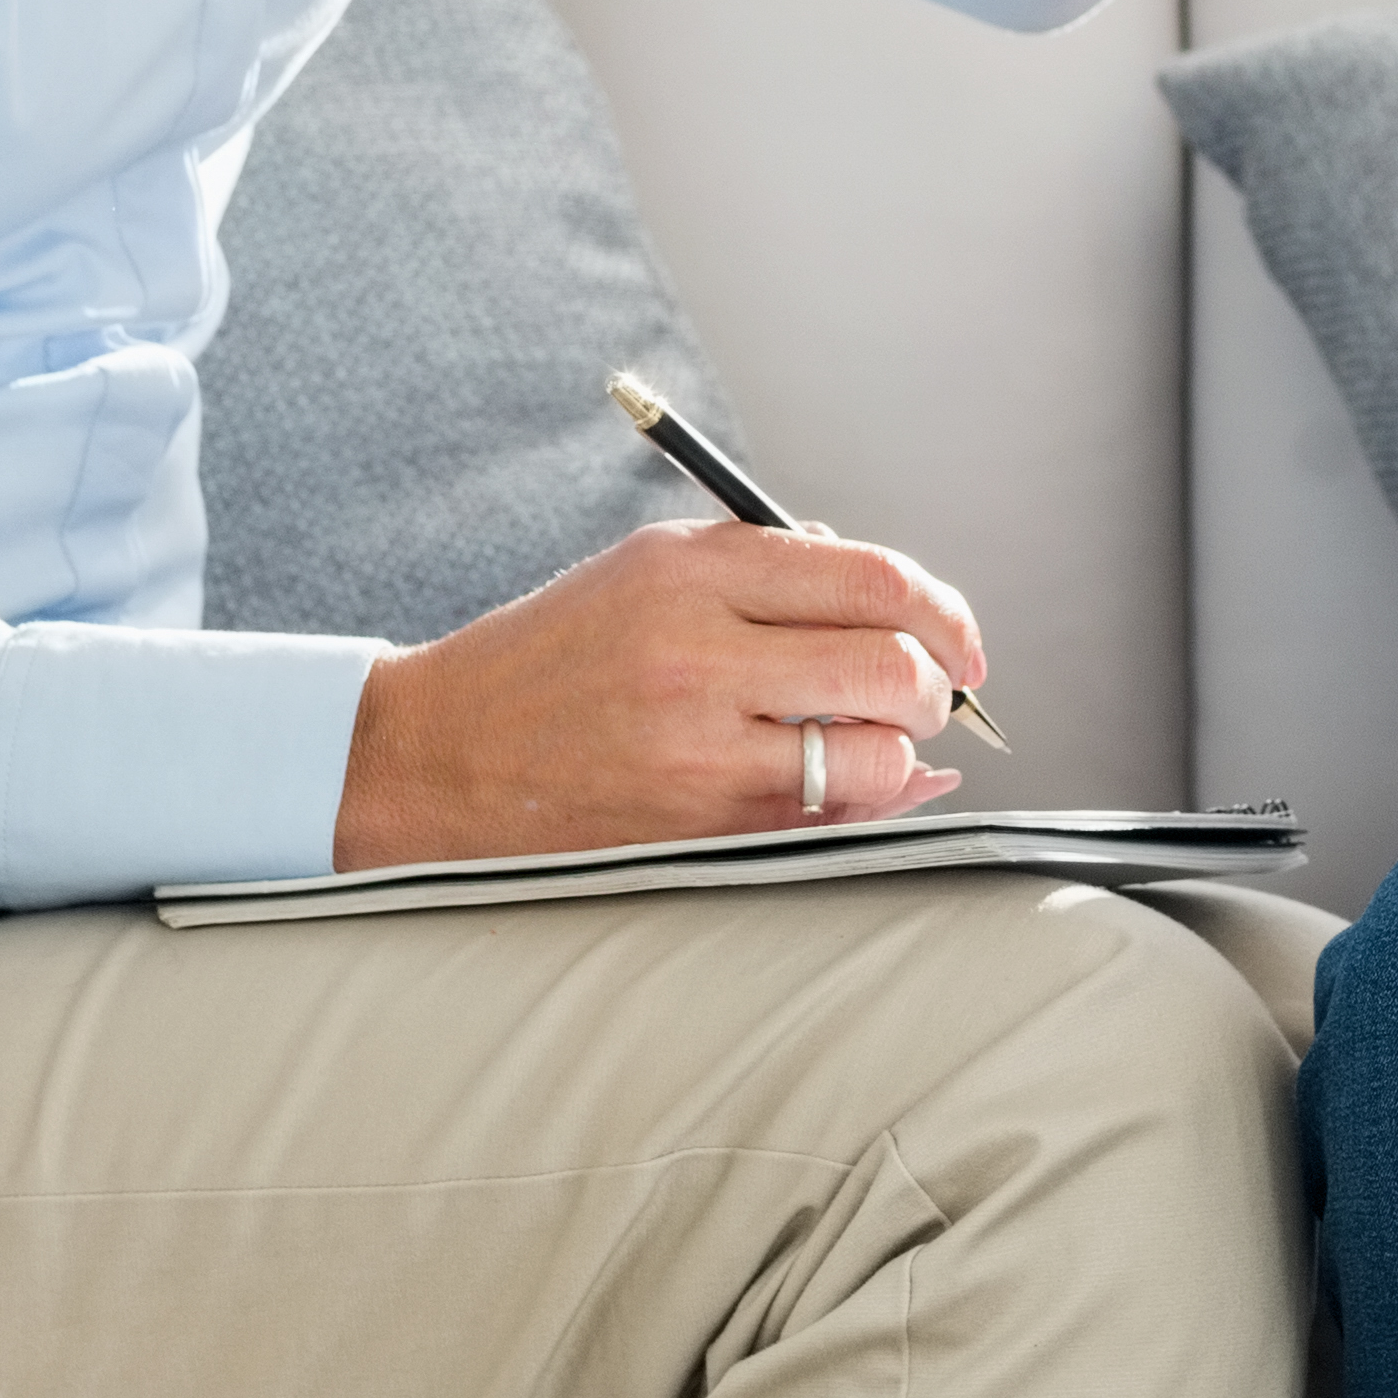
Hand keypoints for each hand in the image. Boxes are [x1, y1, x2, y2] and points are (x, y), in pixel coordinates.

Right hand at [331, 519, 983, 870]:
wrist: (437, 753)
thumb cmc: (557, 653)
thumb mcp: (652, 569)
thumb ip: (775, 574)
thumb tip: (905, 619)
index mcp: (693, 569)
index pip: (872, 578)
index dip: (944, 612)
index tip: (961, 640)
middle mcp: (700, 653)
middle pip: (889, 668)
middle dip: (934, 688)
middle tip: (926, 696)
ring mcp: (697, 750)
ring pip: (871, 758)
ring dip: (898, 754)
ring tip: (872, 743)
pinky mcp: (693, 828)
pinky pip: (826, 823)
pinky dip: (863, 806)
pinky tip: (850, 788)